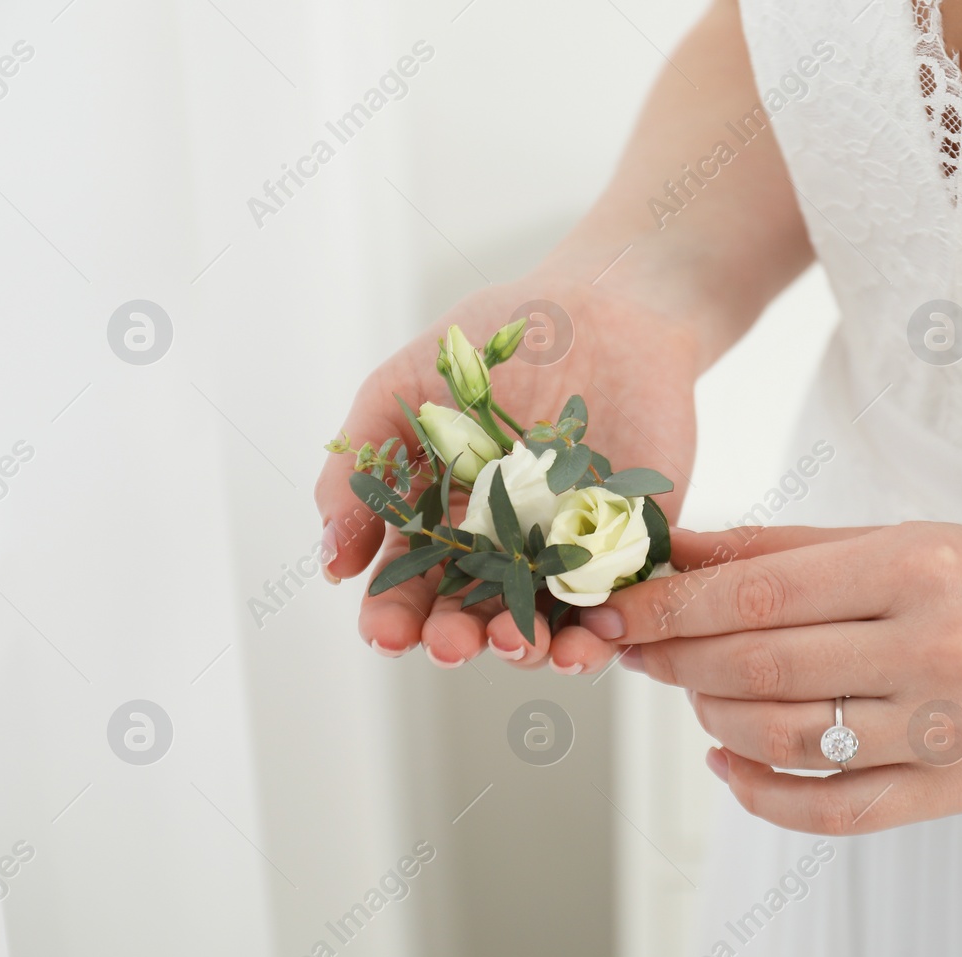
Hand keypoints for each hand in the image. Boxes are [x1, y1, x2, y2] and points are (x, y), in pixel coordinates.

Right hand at [314, 276, 699, 668]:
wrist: (602, 304)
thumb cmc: (495, 340)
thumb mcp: (401, 390)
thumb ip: (359, 469)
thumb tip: (333, 561)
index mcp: (442, 518)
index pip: (410, 586)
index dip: (394, 617)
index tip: (386, 632)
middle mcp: (502, 546)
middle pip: (471, 615)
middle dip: (454, 640)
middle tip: (449, 644)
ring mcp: (566, 549)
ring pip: (541, 623)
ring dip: (524, 648)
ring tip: (512, 643)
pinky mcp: (628, 543)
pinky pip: (612, 603)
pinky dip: (599, 632)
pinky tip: (581, 643)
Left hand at [574, 524, 961, 832]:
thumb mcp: (907, 538)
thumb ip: (790, 547)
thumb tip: (679, 551)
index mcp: (920, 566)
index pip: (760, 593)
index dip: (671, 604)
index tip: (616, 607)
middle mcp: (935, 647)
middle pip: (760, 666)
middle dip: (676, 658)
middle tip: (637, 650)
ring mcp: (946, 731)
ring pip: (785, 738)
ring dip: (714, 716)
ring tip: (696, 693)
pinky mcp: (954, 794)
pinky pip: (832, 811)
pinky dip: (761, 795)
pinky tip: (726, 762)